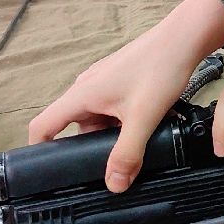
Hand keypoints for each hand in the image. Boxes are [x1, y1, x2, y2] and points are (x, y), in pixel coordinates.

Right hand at [28, 0, 223, 191]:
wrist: (184, 37)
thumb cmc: (160, 69)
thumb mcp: (143, 118)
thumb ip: (127, 153)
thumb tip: (113, 185)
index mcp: (81, 95)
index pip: (42, 125)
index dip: (39, 151)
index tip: (46, 174)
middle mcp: (86, 88)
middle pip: (74, 128)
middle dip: (88, 149)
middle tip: (106, 170)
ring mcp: (103, 83)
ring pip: (97, 120)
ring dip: (111, 136)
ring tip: (134, 149)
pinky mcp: (120, 81)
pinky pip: (112, 110)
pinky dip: (123, 123)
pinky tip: (145, 130)